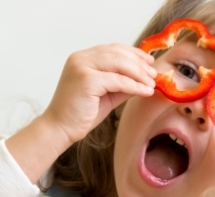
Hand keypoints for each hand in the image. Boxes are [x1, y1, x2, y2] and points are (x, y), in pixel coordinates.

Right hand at [41, 44, 155, 144]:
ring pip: (119, 64)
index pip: (113, 49)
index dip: (134, 53)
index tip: (149, 61)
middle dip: (139, 64)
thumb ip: (122, 84)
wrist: (60, 129)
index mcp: (83, 58)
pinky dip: (134, 86)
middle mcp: (80, 58)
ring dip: (139, 73)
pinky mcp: (86, 80)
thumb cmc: (80, 113)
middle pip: (118, 54)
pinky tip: (145, 91)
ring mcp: (82, 67)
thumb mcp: (107, 94)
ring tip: (152, 83)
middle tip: (154, 74)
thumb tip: (145, 79)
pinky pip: (118, 80)